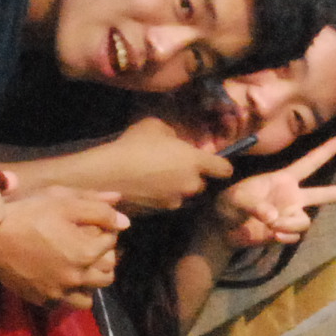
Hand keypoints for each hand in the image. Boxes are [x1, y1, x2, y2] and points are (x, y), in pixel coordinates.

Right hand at [0, 188, 126, 307]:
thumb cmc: (28, 213)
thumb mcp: (63, 201)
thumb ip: (99, 209)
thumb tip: (125, 222)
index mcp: (87, 252)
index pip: (112, 241)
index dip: (106, 230)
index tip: (92, 224)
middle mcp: (78, 277)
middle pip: (108, 273)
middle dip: (103, 259)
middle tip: (89, 246)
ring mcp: (60, 292)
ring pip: (90, 296)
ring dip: (89, 283)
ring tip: (78, 268)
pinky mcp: (43, 299)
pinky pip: (65, 303)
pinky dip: (68, 293)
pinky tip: (59, 278)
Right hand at [97, 114, 235, 212]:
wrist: (111, 173)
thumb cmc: (136, 144)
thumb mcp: (157, 126)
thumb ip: (174, 134)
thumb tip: (176, 141)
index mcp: (195, 161)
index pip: (224, 169)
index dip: (222, 165)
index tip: (214, 162)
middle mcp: (191, 183)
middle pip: (202, 183)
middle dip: (194, 176)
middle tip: (177, 166)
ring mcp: (175, 199)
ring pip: (185, 193)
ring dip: (179, 186)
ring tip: (160, 176)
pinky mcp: (160, 209)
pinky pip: (168, 201)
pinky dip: (163, 194)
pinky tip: (148, 185)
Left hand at [212, 137, 335, 248]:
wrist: (222, 229)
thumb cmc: (229, 203)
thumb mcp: (237, 197)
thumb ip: (255, 205)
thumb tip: (273, 218)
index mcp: (283, 180)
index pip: (308, 164)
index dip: (324, 152)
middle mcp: (292, 197)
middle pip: (326, 195)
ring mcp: (290, 216)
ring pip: (305, 221)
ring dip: (290, 223)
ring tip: (270, 224)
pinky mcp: (285, 233)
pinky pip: (293, 236)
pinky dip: (283, 236)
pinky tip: (270, 233)